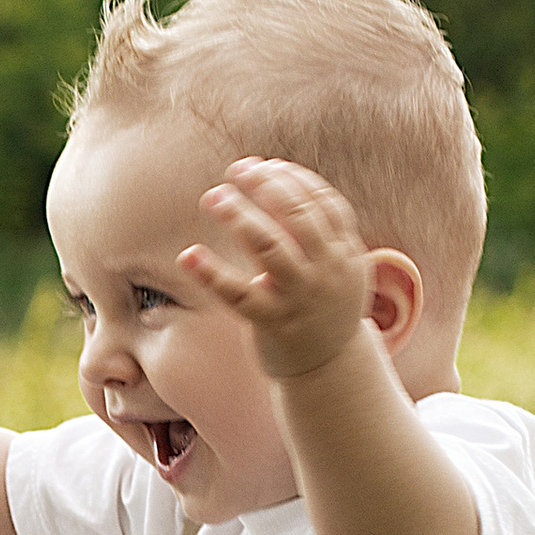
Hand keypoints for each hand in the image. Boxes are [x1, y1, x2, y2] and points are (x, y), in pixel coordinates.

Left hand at [180, 159, 377, 382]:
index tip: (265, 165)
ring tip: (213, 196)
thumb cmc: (322, 307)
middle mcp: (327, 272)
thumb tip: (272, 178)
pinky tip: (188, 254)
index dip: (293, 178)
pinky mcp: (272, 323)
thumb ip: (315, 230)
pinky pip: (237, 294)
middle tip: (236, 169)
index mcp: (346, 252)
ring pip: (269, 246)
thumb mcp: (335, 268)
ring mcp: (300, 298)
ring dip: (239, 216)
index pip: (324, 202)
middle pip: (298, 215)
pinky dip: (210, 273)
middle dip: (266, 186)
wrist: (330, 369)